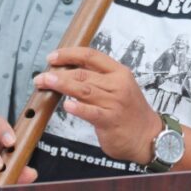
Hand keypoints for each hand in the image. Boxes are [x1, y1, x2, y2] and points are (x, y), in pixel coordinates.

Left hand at [35, 47, 161, 164]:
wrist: (148, 136)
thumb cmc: (129, 112)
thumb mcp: (119, 88)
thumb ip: (98, 79)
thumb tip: (68, 71)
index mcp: (119, 72)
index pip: (91, 55)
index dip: (69, 54)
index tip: (52, 57)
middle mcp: (118, 84)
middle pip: (83, 73)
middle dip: (59, 73)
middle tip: (42, 76)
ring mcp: (115, 102)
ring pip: (83, 90)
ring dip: (61, 85)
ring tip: (46, 83)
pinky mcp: (110, 120)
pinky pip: (91, 112)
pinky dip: (78, 108)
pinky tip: (67, 106)